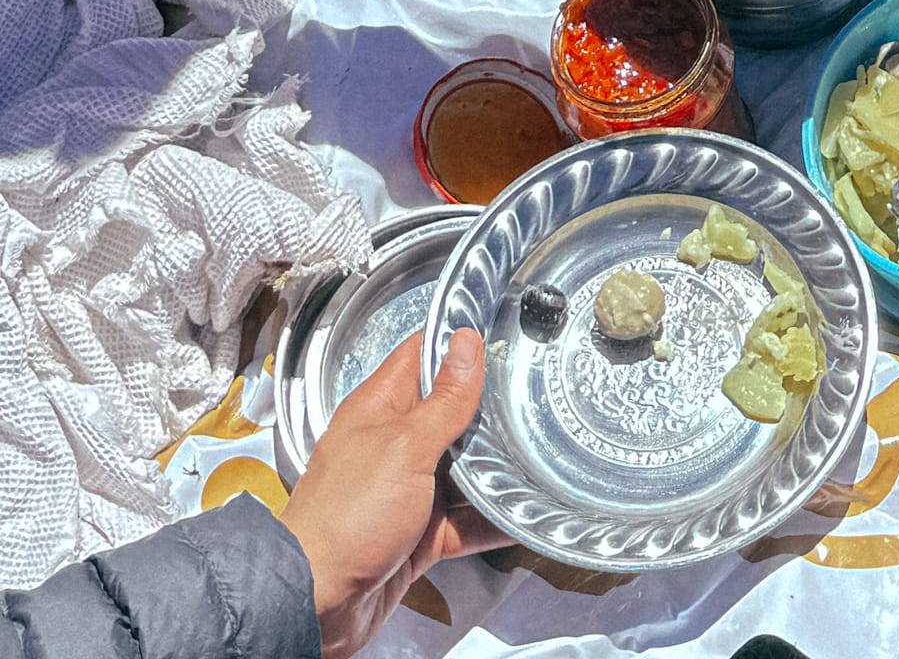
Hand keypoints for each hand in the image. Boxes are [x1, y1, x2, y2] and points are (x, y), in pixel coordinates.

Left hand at [279, 330, 506, 658]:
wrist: (316, 605)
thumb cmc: (342, 521)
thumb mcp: (404, 448)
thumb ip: (442, 400)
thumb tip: (464, 343)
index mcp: (380, 410)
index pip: (421, 356)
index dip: (458, 344)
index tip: (500, 337)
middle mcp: (391, 446)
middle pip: (449, 414)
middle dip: (488, 412)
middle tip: (530, 401)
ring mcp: (404, 491)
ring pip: (460, 470)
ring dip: (494, 470)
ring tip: (537, 457)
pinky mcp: (416, 534)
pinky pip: (462, 520)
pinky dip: (489, 520)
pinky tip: (519, 516)